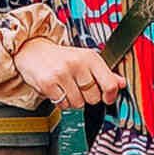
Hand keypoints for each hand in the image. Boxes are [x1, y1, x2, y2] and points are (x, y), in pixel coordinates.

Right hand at [0, 8, 125, 108]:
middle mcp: (77, 64)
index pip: (110, 84)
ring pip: (78, 103)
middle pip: (93, 97)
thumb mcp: (85, 59)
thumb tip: (121, 83)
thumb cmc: (61, 56)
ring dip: (73, 101)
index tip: (107, 98)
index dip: (110, 96)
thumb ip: (104, 73)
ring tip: (66, 87)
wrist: (32, 49)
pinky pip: (62, 105)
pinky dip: (60, 102)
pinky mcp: (48, 84)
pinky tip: (57, 90)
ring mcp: (62, 74)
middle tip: (79, 87)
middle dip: (87, 97)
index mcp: (90, 57)